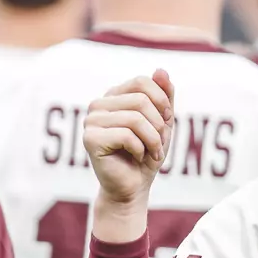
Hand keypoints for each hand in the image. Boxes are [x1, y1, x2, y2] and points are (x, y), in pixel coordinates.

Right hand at [83, 70, 174, 205]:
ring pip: (135, 118)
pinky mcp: (90, 139)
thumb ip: (163, 96)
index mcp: (113, 96)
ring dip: (153, 140)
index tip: (167, 121)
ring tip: (153, 153)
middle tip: (160, 143)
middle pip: (140, 100)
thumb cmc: (146, 154)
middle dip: (158, 124)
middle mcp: (99, 105)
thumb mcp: (161, 122)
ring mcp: (91, 121)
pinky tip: (137, 157)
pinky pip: (126, 135)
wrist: (132, 187)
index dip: (161, 101)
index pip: (142, 82)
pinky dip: (140, 149)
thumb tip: (161, 70)